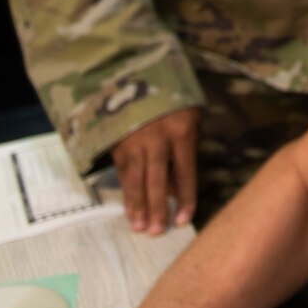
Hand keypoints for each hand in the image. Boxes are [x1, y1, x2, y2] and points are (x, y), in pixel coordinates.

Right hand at [113, 108, 199, 234]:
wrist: (137, 74)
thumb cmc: (173, 98)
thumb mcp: (189, 116)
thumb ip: (185, 150)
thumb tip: (177, 188)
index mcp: (181, 131)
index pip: (186, 173)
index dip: (186, 199)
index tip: (184, 220)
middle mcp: (157, 139)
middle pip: (157, 180)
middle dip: (157, 208)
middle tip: (158, 232)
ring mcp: (135, 141)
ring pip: (136, 179)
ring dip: (138, 205)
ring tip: (141, 227)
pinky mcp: (118, 142)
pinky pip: (123, 173)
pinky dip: (127, 193)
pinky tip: (130, 210)